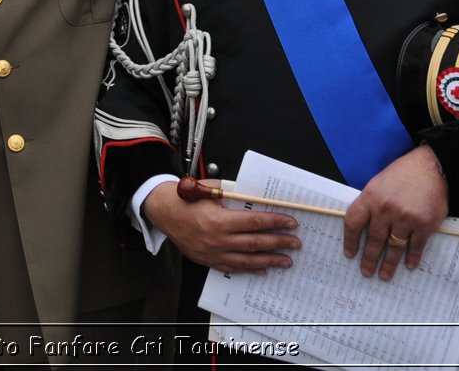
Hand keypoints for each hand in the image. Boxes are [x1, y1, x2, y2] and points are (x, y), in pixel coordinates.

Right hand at [143, 180, 299, 272]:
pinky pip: (233, 267)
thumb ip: (233, 194)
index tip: (290, 223)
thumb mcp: (210, 190)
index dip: (275, 223)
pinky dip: (249, 269)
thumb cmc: (186, 199)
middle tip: (295, 243)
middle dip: (279, 243)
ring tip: (286, 260)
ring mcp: (213, 253)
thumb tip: (255, 198)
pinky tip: (262, 268)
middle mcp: (218, 240)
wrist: (164, 211)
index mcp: (219, 221)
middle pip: (255, 243)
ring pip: (247, 260)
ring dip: (269, 260)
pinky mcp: (208, 260)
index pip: (255, 223)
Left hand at [343, 146, 447, 279]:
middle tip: (366, 272)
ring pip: (394, 247)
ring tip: (385, 275)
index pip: (353, 222)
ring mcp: (406, 218)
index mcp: (371, 197)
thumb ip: (370, 204)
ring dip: (389, 263)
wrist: (430, 167)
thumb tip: (362, 228)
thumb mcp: (378, 184)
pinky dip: (412, 257)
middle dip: (369, 259)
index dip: (350, 241)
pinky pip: (416, 246)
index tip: (350, 254)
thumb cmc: (402, 174)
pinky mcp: (424, 224)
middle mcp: (386, 209)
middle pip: (374, 240)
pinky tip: (409, 264)